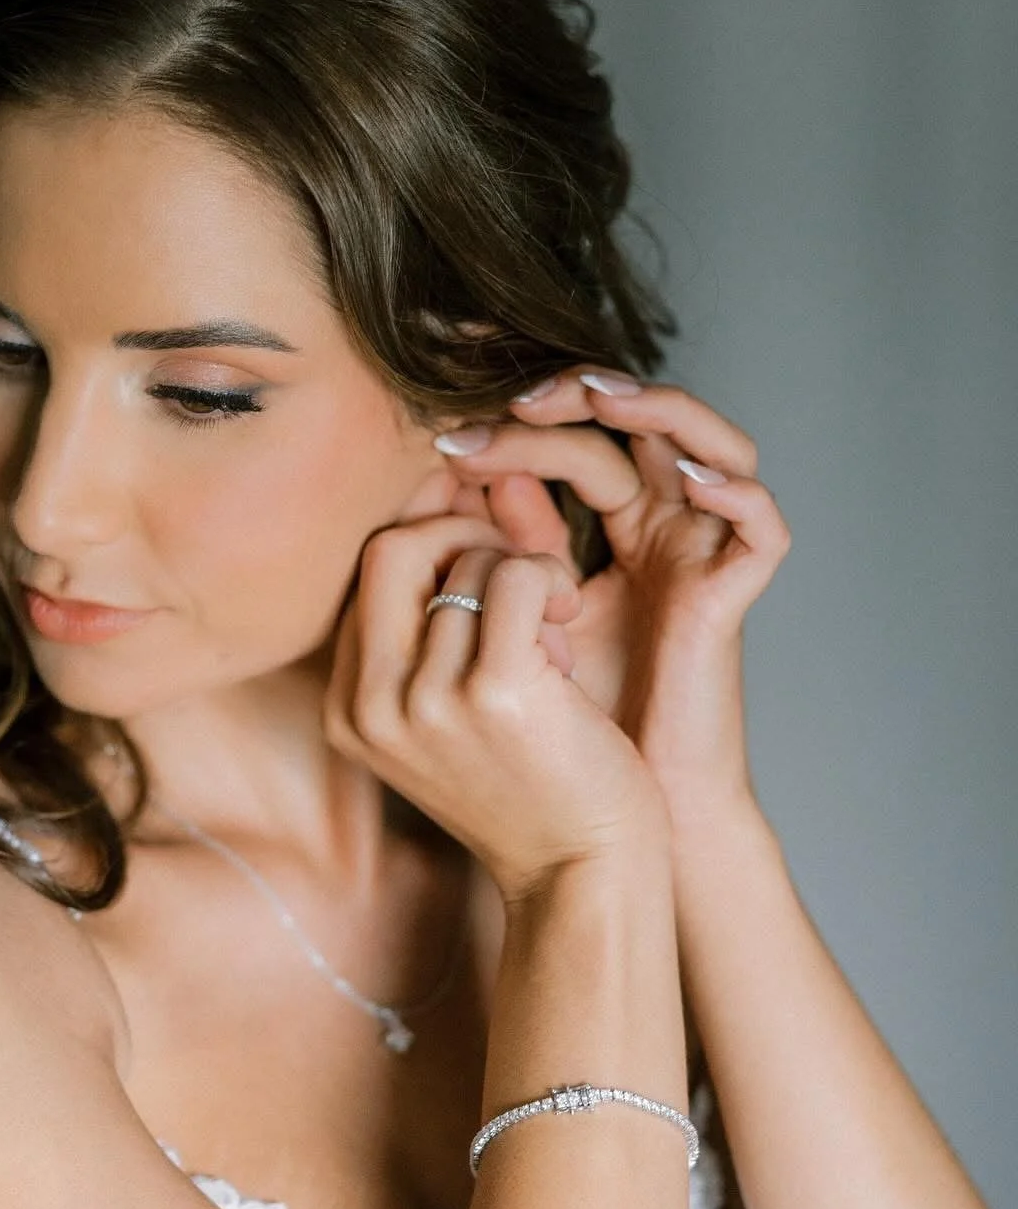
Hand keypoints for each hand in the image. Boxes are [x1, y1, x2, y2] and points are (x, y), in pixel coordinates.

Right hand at [322, 510, 670, 902]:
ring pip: (469, 564)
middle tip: (517, 574)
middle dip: (462, 536)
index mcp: (350, 710)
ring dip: (524, 577)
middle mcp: (373, 707)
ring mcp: (426, 702)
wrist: (583, 874)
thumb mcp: (452, 710)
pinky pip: (517, 576)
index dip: (432, 547)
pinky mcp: (494, 693)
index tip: (485, 565)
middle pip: (390, 548)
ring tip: (551, 632)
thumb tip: (442, 500)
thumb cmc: (532, 786)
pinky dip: (551, 579)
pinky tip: (570, 618)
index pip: (365, 574)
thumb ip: (429, 627)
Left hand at [425, 368, 792, 808]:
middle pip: (642, 425)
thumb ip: (505, 548)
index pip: (583, 438)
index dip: (525, 423)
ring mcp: (705, 557)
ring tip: (600, 398)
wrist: (611, 812)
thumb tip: (471, 469)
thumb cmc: (563, 722)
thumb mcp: (520, 617)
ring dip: (660, 411)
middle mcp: (670, 528)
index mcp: (623, 525)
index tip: (447, 436)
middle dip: (580, 397)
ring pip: (714, 446)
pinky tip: (686, 478)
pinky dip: (734, 492)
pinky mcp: (733, 597)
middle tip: (513, 399)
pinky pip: (760, 526)